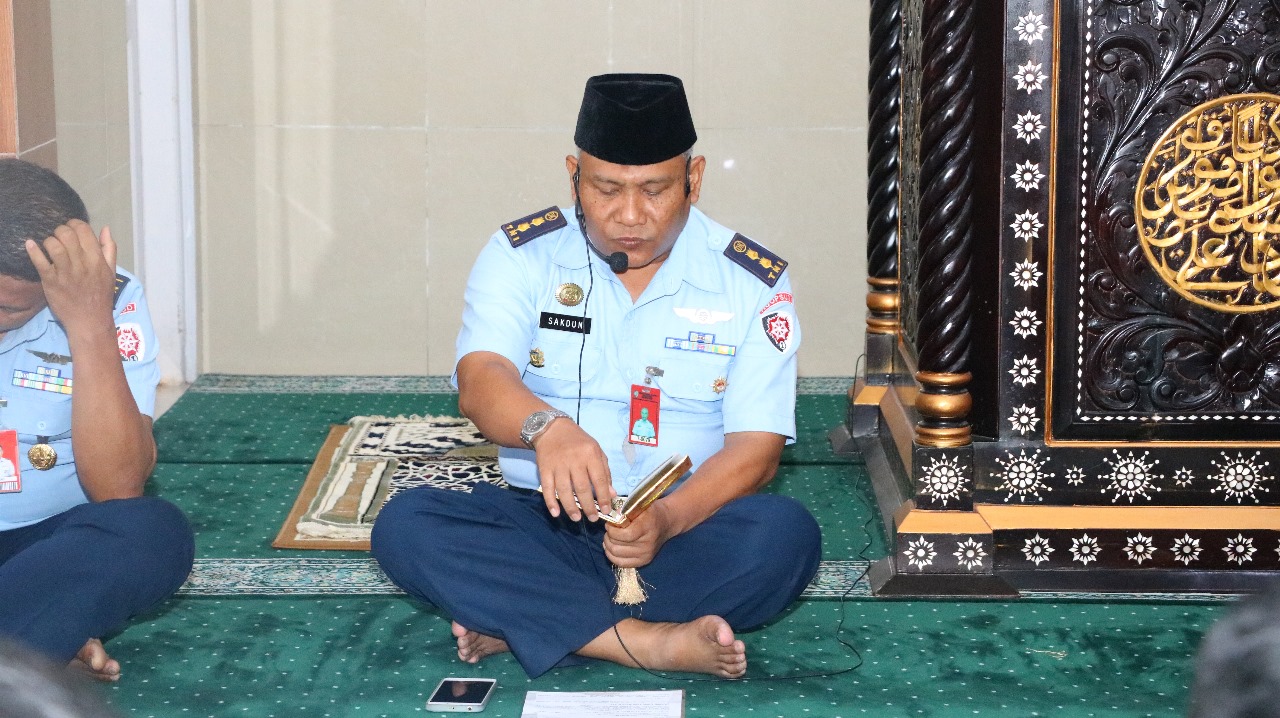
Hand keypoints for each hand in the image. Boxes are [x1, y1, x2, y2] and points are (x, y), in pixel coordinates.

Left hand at [25, 220, 116, 338]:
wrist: (89, 320)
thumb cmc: (101, 295)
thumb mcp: (111, 271)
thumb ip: (109, 249)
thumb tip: (105, 228)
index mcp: (97, 259)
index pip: (83, 229)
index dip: (75, 224)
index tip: (72, 230)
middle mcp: (81, 263)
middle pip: (66, 233)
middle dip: (60, 231)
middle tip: (60, 238)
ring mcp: (65, 272)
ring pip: (53, 244)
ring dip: (49, 241)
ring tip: (50, 246)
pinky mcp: (51, 281)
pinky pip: (39, 261)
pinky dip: (33, 250)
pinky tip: (31, 245)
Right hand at [533, 418, 614, 520]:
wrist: (552, 429)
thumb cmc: (578, 441)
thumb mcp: (596, 451)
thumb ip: (605, 472)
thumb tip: (612, 494)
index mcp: (590, 454)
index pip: (599, 479)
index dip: (603, 497)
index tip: (606, 510)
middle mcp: (574, 459)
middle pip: (582, 487)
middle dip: (588, 506)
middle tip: (593, 518)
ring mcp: (558, 465)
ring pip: (564, 490)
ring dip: (570, 507)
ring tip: (576, 518)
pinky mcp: (544, 469)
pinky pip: (547, 488)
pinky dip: (551, 502)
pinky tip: (556, 513)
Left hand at [603, 499, 672, 568]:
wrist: (666, 523)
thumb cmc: (650, 512)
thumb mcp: (640, 505)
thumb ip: (626, 510)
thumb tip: (612, 516)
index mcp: (647, 527)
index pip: (625, 535)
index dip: (612, 530)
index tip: (609, 524)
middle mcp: (647, 544)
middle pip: (617, 546)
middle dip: (609, 536)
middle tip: (609, 530)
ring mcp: (646, 554)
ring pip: (616, 554)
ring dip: (608, 545)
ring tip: (610, 537)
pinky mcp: (644, 562)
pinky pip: (621, 563)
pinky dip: (612, 555)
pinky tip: (612, 547)